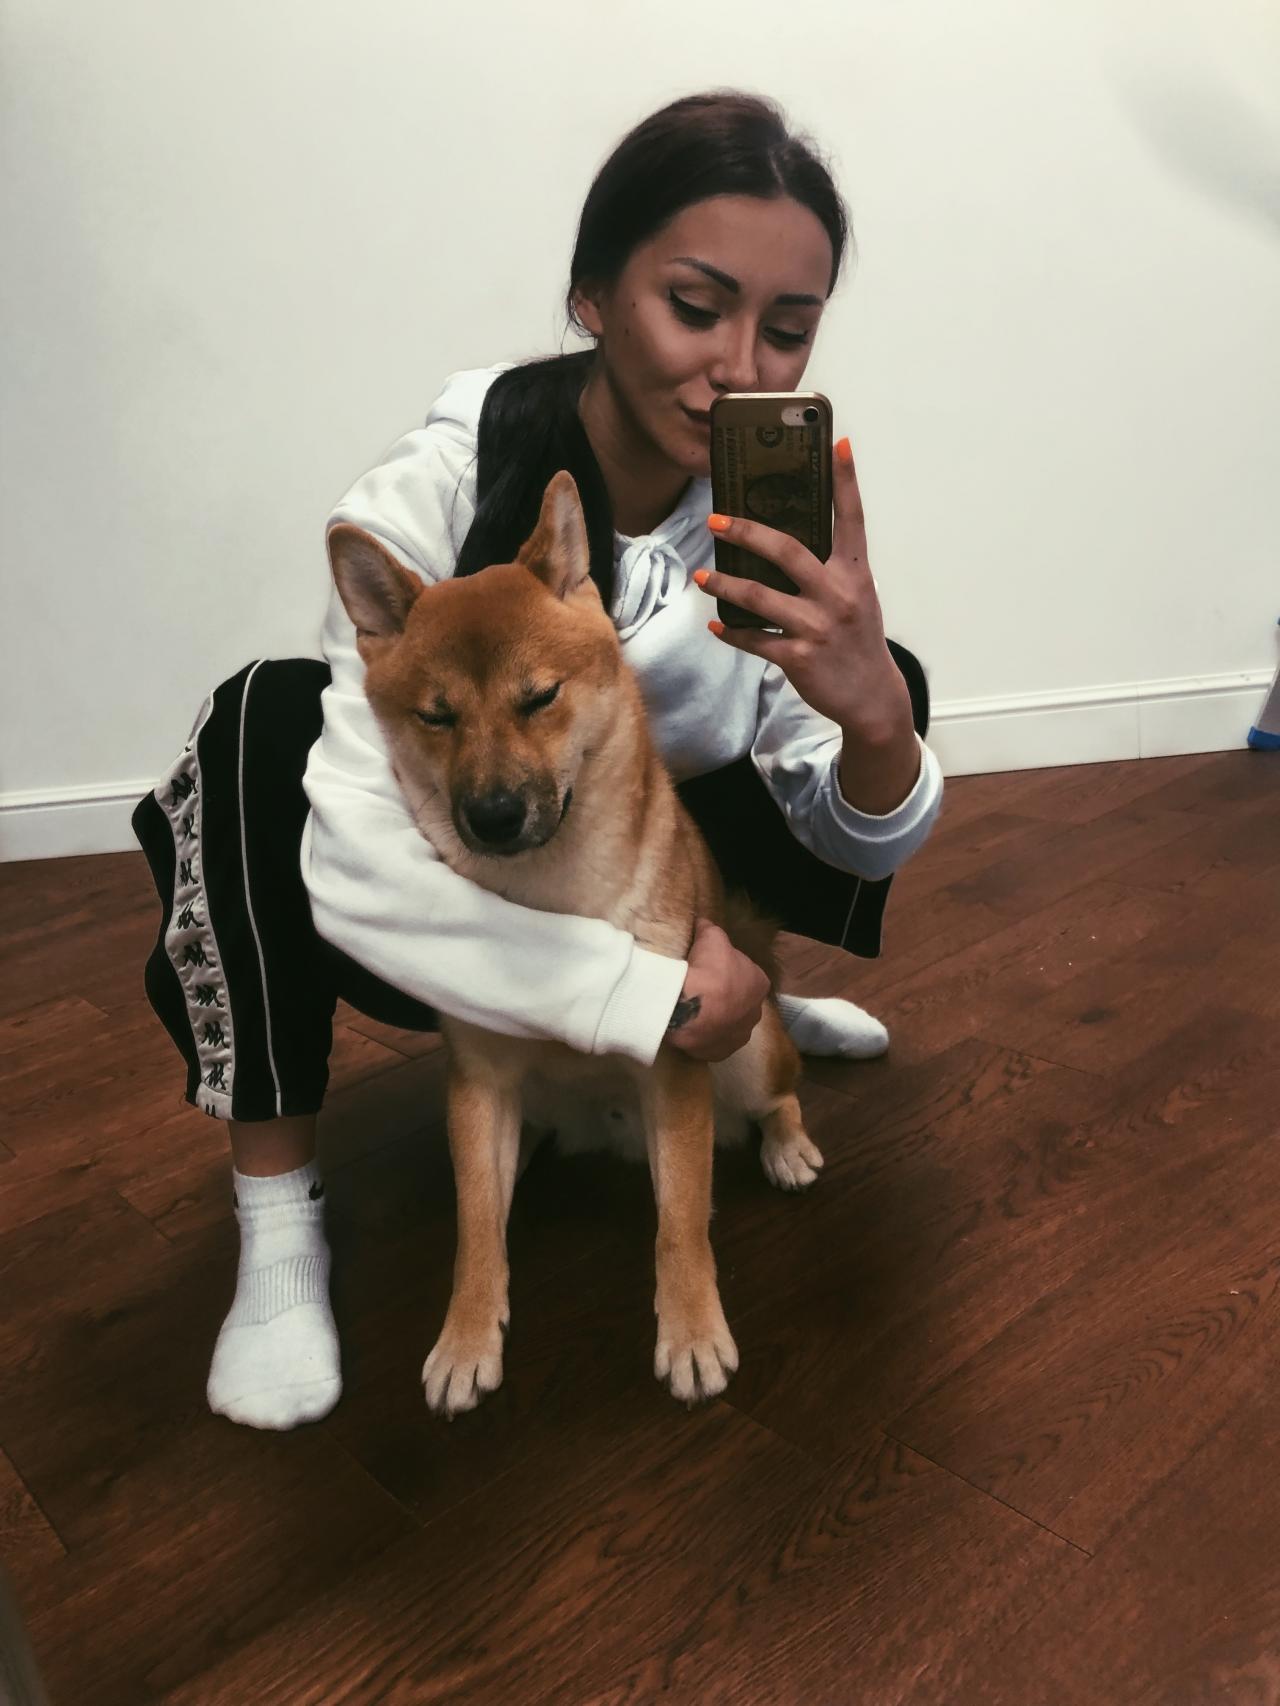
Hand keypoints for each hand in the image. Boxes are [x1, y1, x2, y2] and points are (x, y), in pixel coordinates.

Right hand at [666, 917, 769, 1062]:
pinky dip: (706, 1036)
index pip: (746, 973)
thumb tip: (703, 921)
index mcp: (760, 983)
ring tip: (695, 1011)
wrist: (692, 1008)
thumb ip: (710, 928)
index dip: (728, 970)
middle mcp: (756, 1012)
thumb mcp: (712, 938)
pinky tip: (692, 1028)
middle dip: (726, 996)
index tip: (710, 969)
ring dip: (717, 1018)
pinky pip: (715, 1041)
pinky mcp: (723, 1052)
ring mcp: (740, 1035)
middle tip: (702, 990)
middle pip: (740, 1000)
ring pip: (729, 1023)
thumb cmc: (709, 970)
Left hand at [693, 437, 912, 739]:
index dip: (846, 480)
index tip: (839, 443)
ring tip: (703, 576)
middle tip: (716, 520)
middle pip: (788, 551)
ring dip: (725, 584)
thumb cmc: (857, 639)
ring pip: (760, 597)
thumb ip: (829, 568)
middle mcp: (838, 594)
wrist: (871, 697)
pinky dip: (733, 633)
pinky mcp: (799, 657)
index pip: (851, 518)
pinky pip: (756, 639)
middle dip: (747, 532)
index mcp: (854, 573)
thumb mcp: (856, 596)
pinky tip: (717, 626)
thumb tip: (783, 540)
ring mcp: (818, 627)